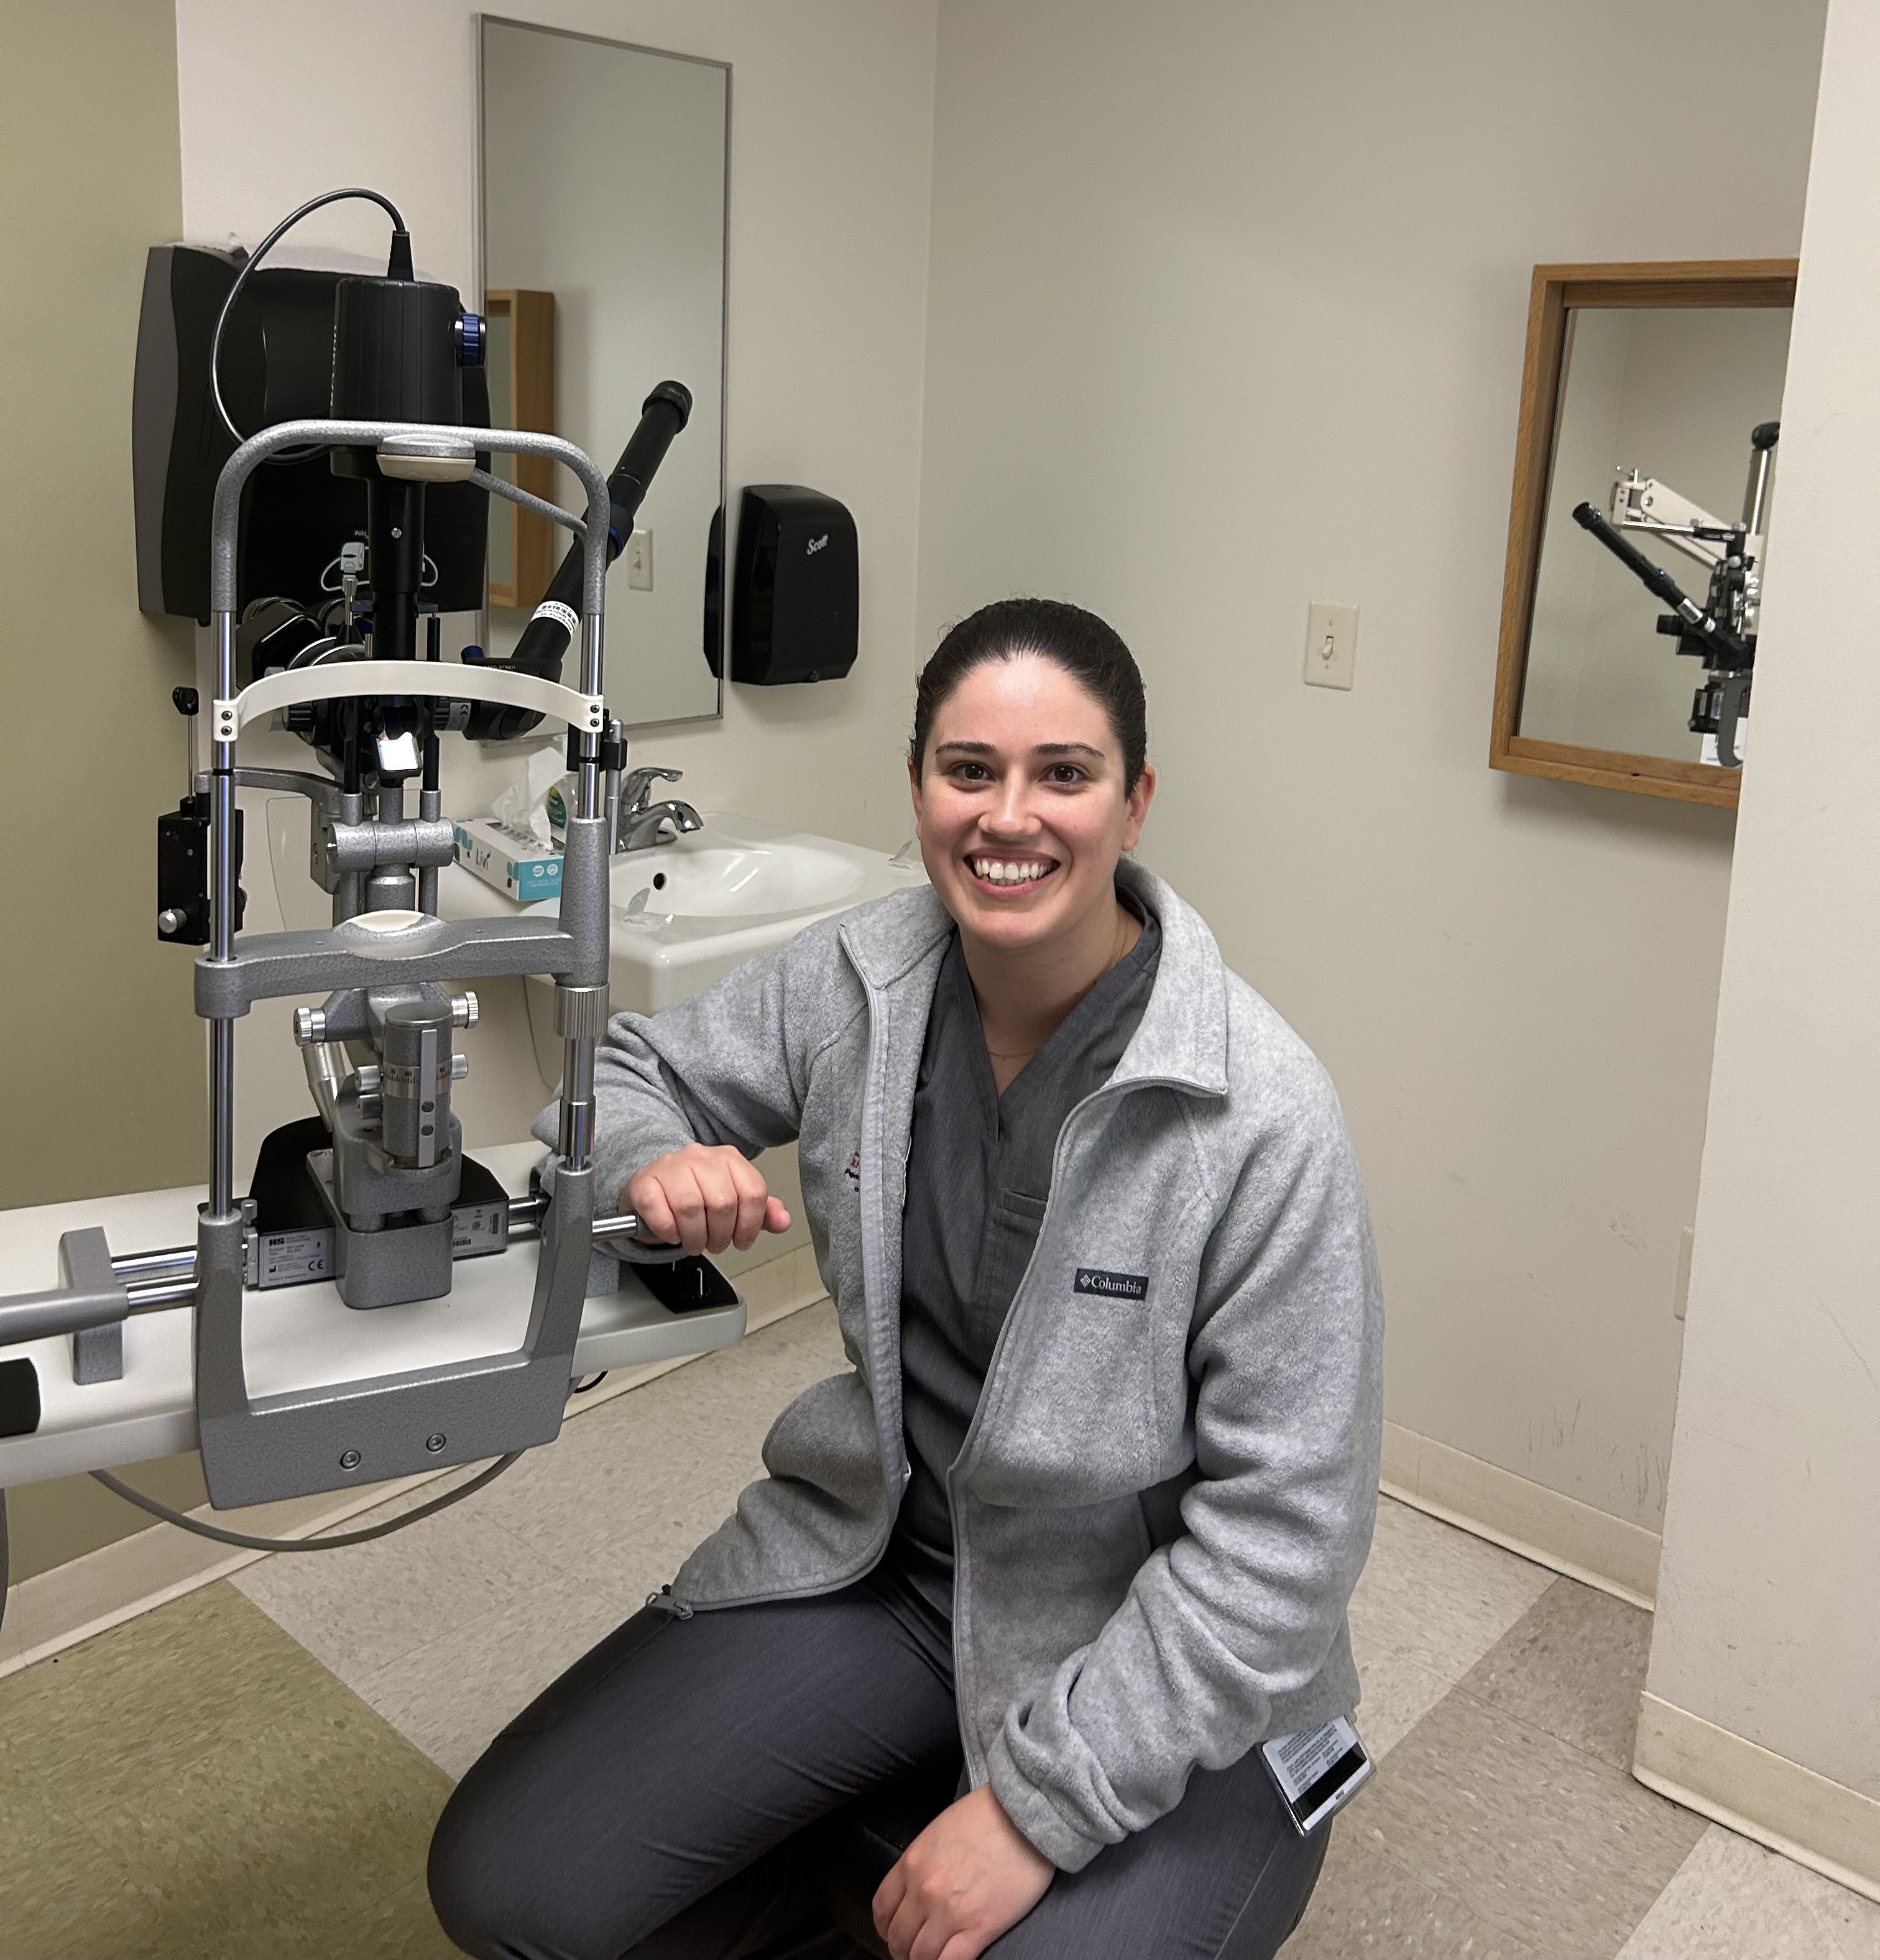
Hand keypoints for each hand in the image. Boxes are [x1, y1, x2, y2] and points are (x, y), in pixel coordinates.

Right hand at [624, 1144, 790, 1253]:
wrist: (654, 1182)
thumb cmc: (696, 1193)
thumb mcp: (733, 1199)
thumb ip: (761, 1211)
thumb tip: (783, 1221)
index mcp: (729, 1159)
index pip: (753, 1192)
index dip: (750, 1225)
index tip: (741, 1241)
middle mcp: (701, 1157)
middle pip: (723, 1203)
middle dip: (721, 1235)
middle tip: (714, 1243)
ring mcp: (671, 1166)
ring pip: (690, 1207)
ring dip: (694, 1237)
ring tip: (694, 1242)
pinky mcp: (645, 1181)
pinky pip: (657, 1210)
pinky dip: (667, 1230)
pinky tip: (672, 1233)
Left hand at [873, 1785, 1053, 1959]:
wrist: (1023, 1816)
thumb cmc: (985, 1817)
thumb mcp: (937, 1831)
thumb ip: (920, 1862)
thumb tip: (914, 1887)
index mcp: (912, 1863)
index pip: (882, 1909)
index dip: (886, 1927)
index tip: (895, 1931)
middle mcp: (925, 1891)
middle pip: (898, 1938)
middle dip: (903, 1949)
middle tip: (914, 1950)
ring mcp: (951, 1912)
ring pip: (921, 1957)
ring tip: (932, 1958)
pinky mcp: (980, 1928)